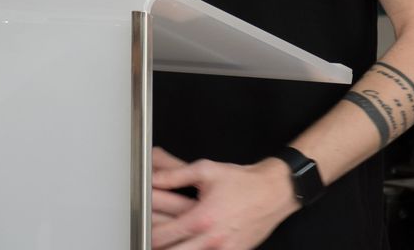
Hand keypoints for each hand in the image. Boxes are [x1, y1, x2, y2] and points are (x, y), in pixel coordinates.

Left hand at [151, 147, 298, 249]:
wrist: (273, 192)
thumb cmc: (241, 182)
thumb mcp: (205, 170)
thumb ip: (174, 175)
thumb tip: (153, 178)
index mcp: (200, 218)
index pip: (162, 236)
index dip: (147, 233)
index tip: (141, 227)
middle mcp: (211, 239)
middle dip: (157, 245)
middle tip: (150, 237)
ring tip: (169, 241)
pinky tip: (190, 245)